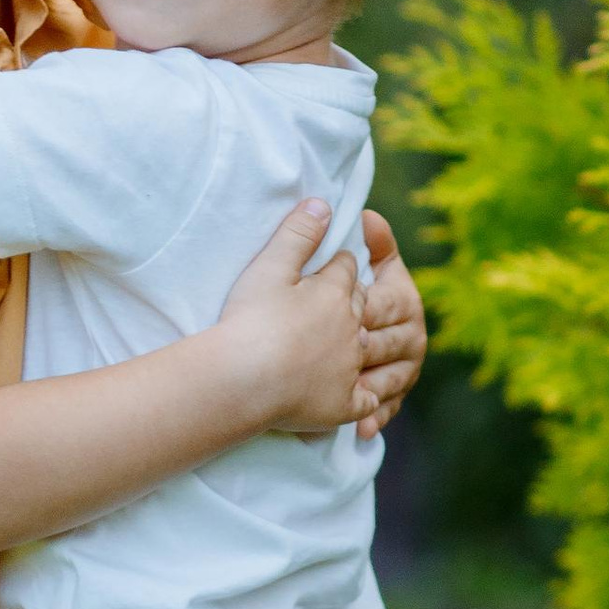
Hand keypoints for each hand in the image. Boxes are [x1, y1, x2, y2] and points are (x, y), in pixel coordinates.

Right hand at [215, 202, 374, 438]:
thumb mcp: (270, 266)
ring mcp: (350, 368)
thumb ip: (298, 233)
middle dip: (351, 302)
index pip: (347, 268)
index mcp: (337, 292)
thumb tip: (322, 203)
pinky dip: (362, 399)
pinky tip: (354, 397)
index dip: (336, 266)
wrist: (243, 378)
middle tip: (331, 305)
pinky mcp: (344, 405)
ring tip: (341, 347)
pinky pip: (364, 402)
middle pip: (361, 307)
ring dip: (357, 347)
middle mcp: (353, 328)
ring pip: (365, 351)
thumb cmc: (251, 319)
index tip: (325, 269)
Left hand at [354, 212, 425, 441]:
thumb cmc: (345, 293)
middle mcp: (411, 335)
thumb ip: (368, 242)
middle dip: (362, 349)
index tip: (340, 312)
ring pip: (388, 379)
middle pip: (386, 343)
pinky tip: (360, 427)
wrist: (342, 335)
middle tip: (338, 355)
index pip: (384, 302)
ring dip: (370, 387)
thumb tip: (368, 215)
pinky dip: (373, 419)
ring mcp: (403, 369)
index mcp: (403, 298)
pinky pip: (385, 409)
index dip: (361, 307)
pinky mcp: (391, 398)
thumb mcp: (357, 266)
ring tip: (347, 393)